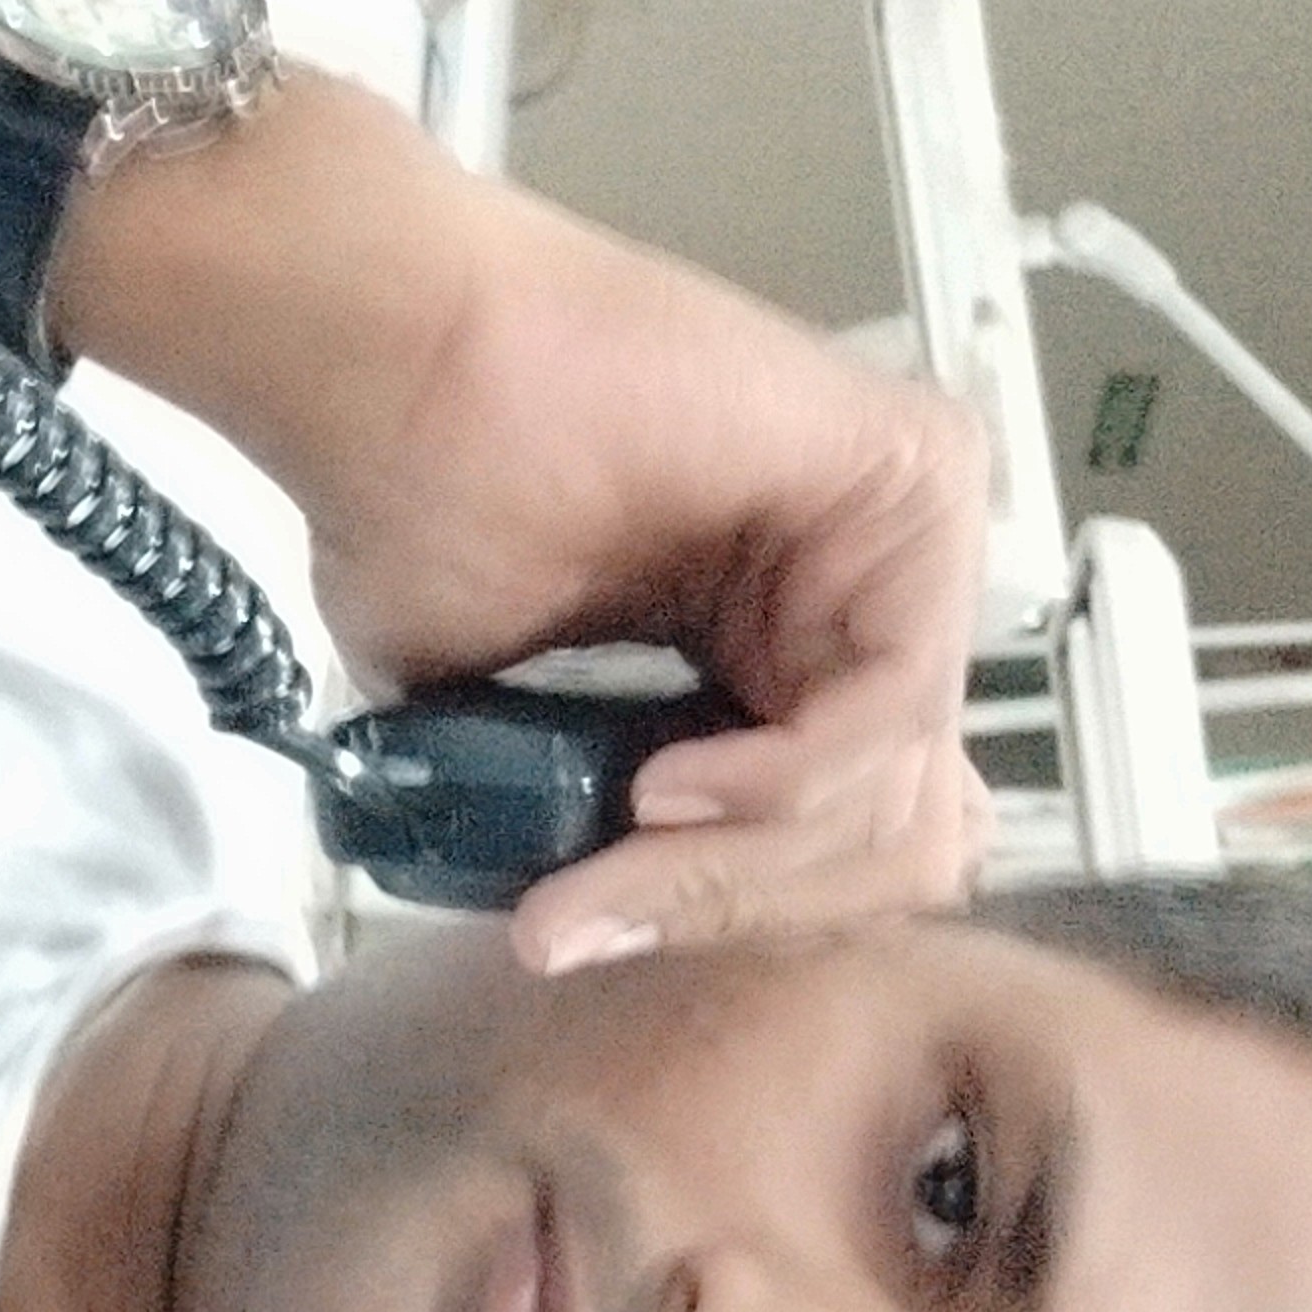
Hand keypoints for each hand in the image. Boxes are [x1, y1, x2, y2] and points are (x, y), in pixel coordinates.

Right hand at [341, 187, 995, 972]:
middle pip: (893, 843)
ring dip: (728, 863)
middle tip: (595, 920)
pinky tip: (659, 783)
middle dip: (734, 909)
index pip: (848, 847)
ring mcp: (899, 540)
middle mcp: (858, 596)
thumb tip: (616, 941)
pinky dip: (775, 780)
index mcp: (780, 648)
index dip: (730, 919)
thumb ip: (610, 842)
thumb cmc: (422, 501)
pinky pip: (890, 707)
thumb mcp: (524, 742)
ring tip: (605, 863)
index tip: (595, 938)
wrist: (396, 370)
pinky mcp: (916, 481)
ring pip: (892, 796)